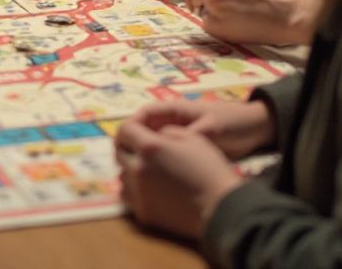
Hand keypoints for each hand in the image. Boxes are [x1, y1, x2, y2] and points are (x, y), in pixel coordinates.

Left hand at [115, 120, 243, 239]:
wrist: (221, 210)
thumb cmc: (210, 170)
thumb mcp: (191, 138)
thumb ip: (166, 132)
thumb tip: (153, 136)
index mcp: (149, 148)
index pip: (124, 130)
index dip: (130, 128)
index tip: (136, 131)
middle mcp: (137, 169)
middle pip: (119, 153)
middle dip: (128, 148)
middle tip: (141, 150)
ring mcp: (139, 194)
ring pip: (122, 176)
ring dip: (130, 170)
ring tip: (148, 172)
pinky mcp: (143, 214)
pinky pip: (129, 197)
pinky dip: (134, 191)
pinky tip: (150, 190)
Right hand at [125, 98, 275, 159]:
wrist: (256, 129)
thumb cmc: (232, 123)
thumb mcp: (211, 129)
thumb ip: (189, 135)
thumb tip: (164, 145)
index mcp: (176, 110)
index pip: (145, 113)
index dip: (131, 126)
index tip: (123, 142)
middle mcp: (174, 121)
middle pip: (145, 129)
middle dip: (134, 143)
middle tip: (125, 161)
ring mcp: (180, 134)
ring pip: (154, 143)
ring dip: (145, 154)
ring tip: (137, 171)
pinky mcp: (187, 148)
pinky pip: (167, 154)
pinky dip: (159, 162)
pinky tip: (156, 177)